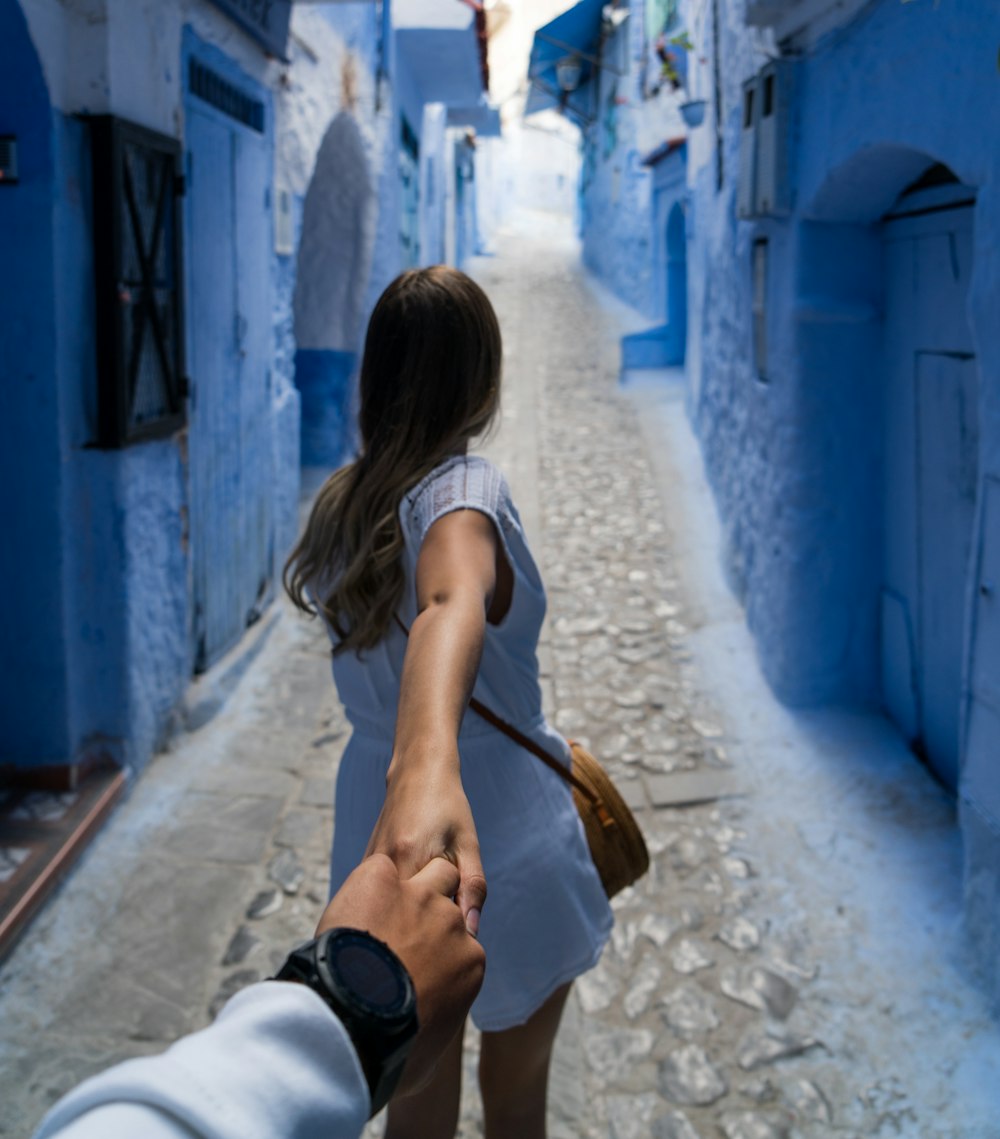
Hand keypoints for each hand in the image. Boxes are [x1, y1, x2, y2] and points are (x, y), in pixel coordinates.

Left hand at [317, 853, 485, 1094]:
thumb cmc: (391, 1047)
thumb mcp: (425, 1061)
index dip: (438, 947)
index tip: (412, 960)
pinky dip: (366, 884)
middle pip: (449, 899)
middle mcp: (452, 922)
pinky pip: (379, 870)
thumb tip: (421, 1070)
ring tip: (379, 908)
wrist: (355, 1016)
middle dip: (428, 911)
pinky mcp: (380, 876)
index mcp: (470, 961)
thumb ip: (432, 1043)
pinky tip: (351, 906)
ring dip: (410, 885)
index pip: (462, 941)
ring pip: (432, 871)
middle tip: (394, 934)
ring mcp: (419, 895)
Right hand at [364, 759, 486, 935]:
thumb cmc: (448, 806)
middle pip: (397, 920)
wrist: (417, 772)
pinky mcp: (365, 865)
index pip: (419, 921)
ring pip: (384, 911)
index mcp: (410, 860)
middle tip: (437, 942)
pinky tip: (407, 908)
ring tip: (422, 927)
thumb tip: (473, 932)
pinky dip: (392, 908)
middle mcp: (382, 865)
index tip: (449, 947)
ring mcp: (368, 865)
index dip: (436, 940)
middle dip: (417, 936)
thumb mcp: (468, 845)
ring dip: (403, 922)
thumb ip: (472, 887)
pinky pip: (376, 898)